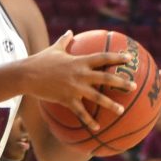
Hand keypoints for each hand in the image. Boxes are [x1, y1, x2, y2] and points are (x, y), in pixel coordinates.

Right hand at [21, 32, 136, 121]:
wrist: (26, 75)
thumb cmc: (40, 61)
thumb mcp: (54, 49)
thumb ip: (64, 41)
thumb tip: (69, 31)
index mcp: (79, 61)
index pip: (103, 57)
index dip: (117, 57)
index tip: (129, 58)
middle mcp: (80, 74)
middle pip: (105, 78)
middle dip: (121, 82)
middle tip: (134, 86)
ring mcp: (74, 88)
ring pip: (97, 97)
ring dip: (110, 104)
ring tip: (122, 110)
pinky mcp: (66, 99)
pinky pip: (80, 112)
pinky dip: (89, 121)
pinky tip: (97, 128)